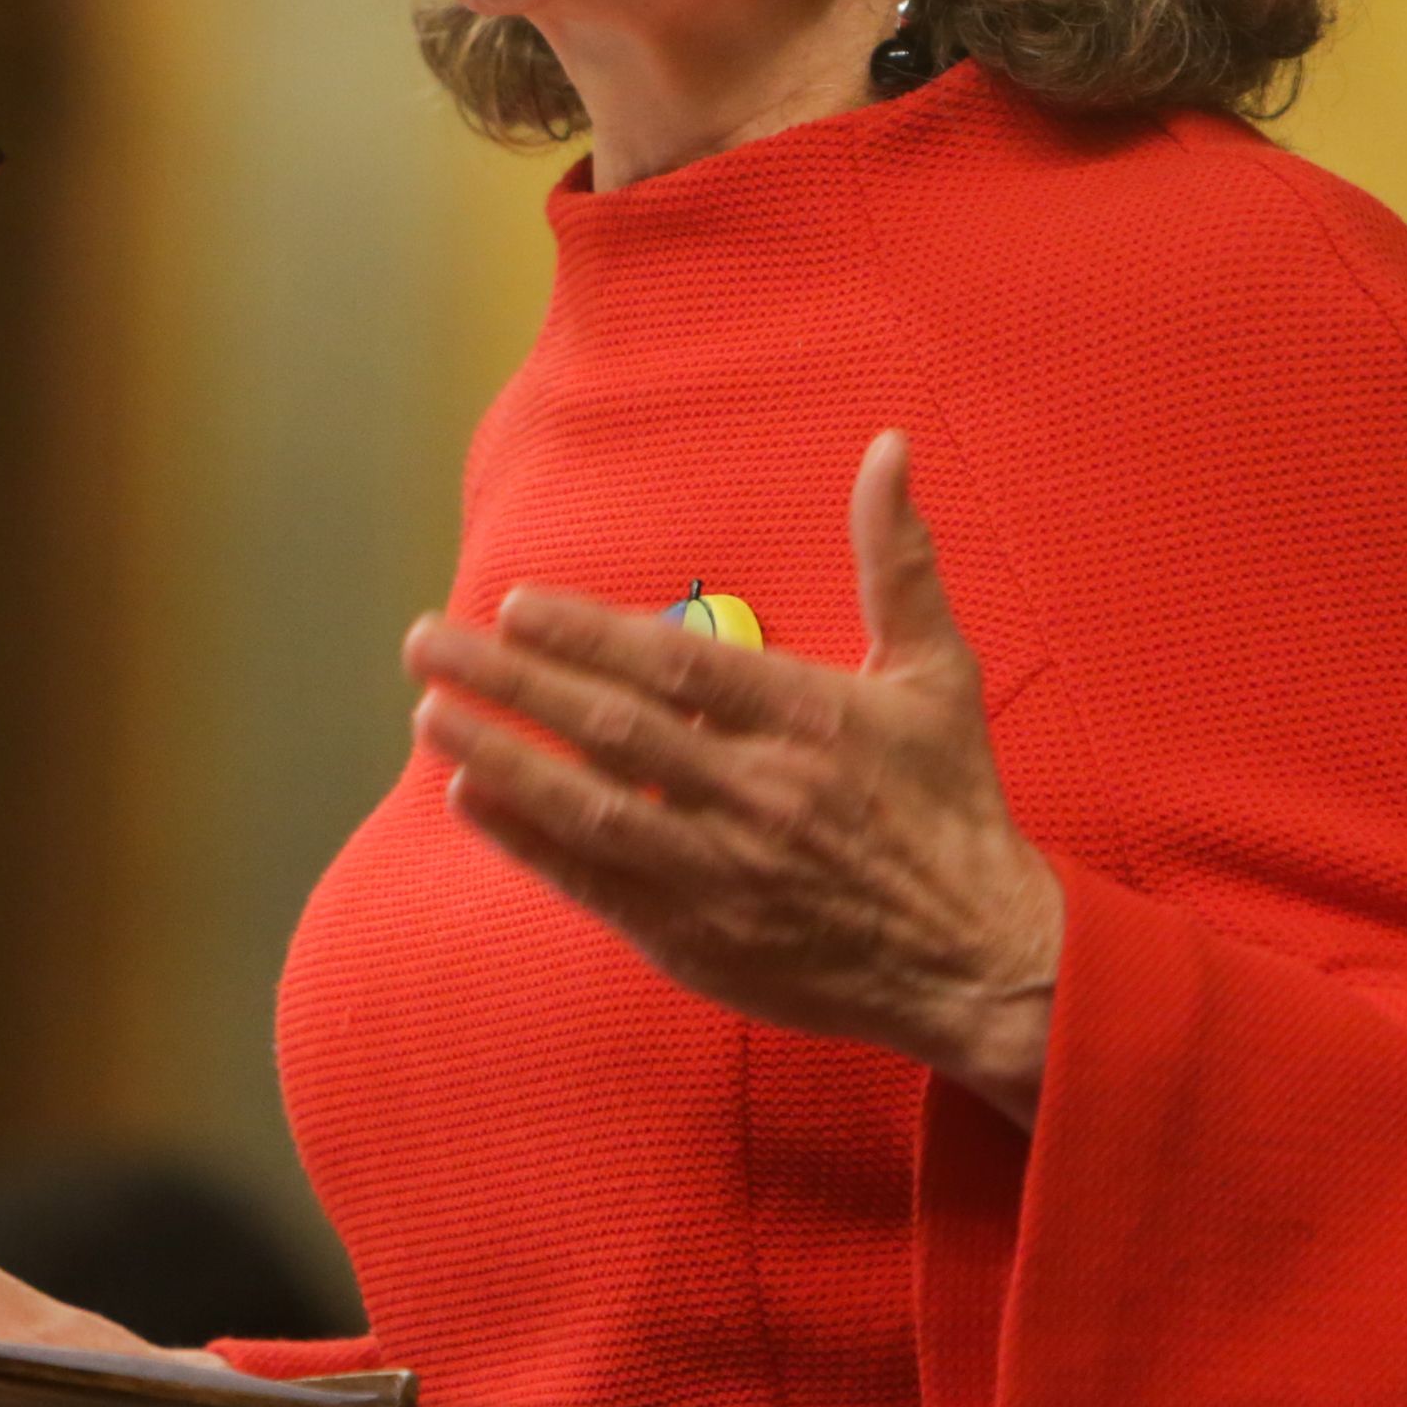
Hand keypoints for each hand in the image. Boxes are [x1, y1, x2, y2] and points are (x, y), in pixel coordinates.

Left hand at [403, 429, 1063, 1123]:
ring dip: (501, 756)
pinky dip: (528, 841)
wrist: (977, 960)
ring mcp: (722, 875)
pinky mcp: (697, 941)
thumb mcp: (937, 672)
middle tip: (430, 640)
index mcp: (810, 722)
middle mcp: (759, 796)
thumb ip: (899, 559)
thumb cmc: (951, 803)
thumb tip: (888, 446)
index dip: (588, 634)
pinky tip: (471, 796)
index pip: (677, 668)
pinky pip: (595, 884)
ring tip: (429, 710)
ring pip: (589, 808)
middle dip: (512, 681)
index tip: (515, 603)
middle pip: (613, 731)